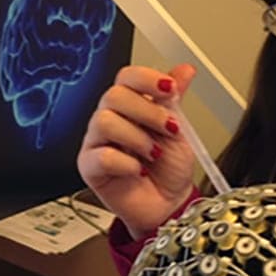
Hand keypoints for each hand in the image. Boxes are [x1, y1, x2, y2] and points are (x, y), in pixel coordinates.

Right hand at [77, 63, 196, 238]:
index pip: (127, 77)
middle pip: (114, 95)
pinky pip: (102, 155)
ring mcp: (98, 142)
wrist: (169, 204)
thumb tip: (184, 70)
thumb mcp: (179, 131)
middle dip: (149, 111)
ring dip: (138, 138)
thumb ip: (174, 101)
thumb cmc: (170, 170)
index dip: (148, 78)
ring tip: (153, 154)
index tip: (170, 89)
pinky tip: (139, 170)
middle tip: (169, 129)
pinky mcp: (90, 167)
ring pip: (105, 121)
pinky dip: (127, 163)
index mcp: (131, 106)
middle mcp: (111, 119)